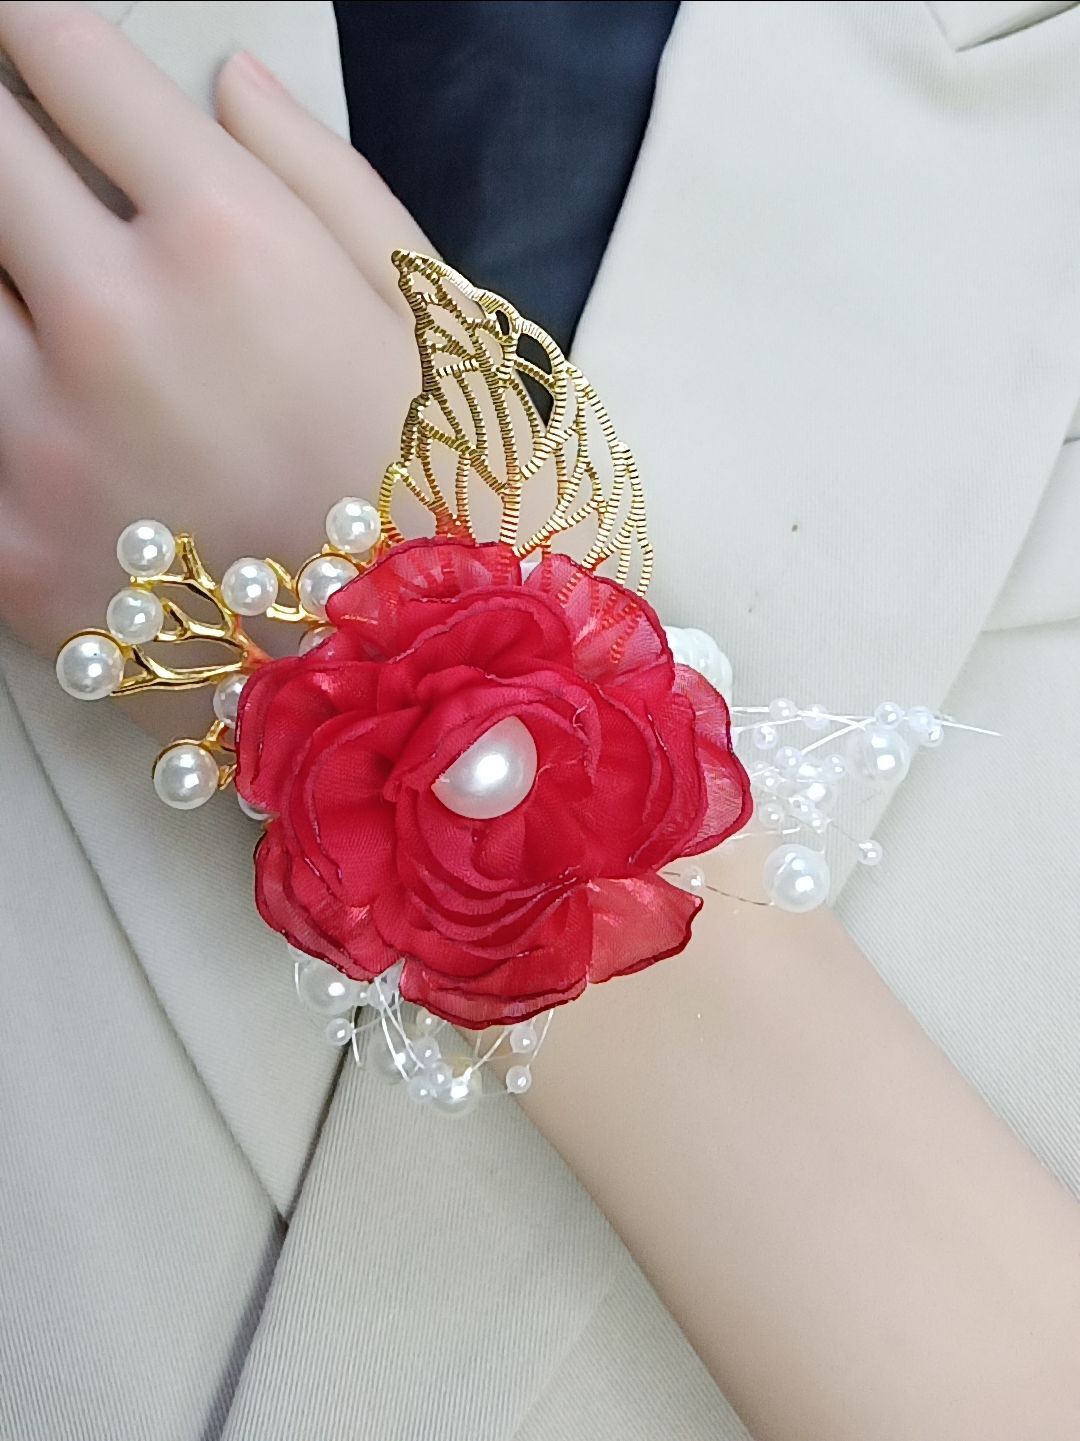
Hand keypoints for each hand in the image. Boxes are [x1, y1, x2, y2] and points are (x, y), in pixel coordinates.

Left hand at [0, 1, 428, 653]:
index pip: (68, 61)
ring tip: (55, 304)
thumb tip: (227, 84)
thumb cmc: (459, 499)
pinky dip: (2, 401)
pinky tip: (56, 413)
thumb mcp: (429, 315)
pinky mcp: (7, 553)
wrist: (439, 698)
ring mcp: (41, 447)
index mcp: (226, 243)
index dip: (39, 32)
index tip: (34, 42)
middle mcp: (112, 327)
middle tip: (26, 163)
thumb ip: (318, 173)